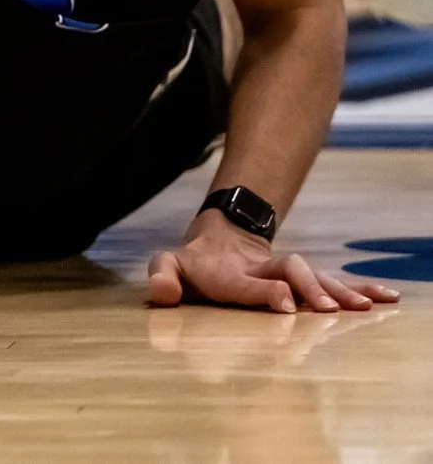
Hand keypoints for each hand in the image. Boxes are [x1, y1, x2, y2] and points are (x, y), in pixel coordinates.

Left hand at [147, 217, 399, 313]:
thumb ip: (162, 277)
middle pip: (289, 271)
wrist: (222, 239)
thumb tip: (161, 294)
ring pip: (315, 276)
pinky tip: (386, 297)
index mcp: (228, 272)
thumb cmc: (193, 264)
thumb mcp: (169, 266)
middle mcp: (262, 270)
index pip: (246, 282)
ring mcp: (285, 274)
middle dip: (307, 287)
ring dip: (338, 290)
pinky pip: (333, 283)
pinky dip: (358, 288)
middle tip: (325, 308)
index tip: (285, 303)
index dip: (264, 291)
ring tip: (364, 306)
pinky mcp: (302, 281)